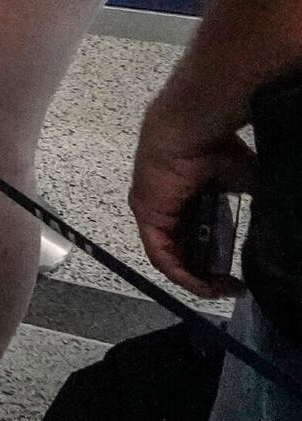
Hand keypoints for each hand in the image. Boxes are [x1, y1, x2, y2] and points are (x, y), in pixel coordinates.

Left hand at [133, 100, 258, 297]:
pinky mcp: (148, 216)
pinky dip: (182, 272)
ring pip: (172, 257)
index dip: (214, 263)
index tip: (238, 278)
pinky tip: (204, 285)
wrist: (192, 130)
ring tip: (221, 290)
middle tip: (231, 287)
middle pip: (184, 251)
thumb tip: (272, 217)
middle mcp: (167, 207)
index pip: (196, 239)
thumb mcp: (241, 180)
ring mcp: (154, 212)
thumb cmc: (216, 148)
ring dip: (197, 278)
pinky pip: (161, 255)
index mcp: (187, 198)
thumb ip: (248, 199)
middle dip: (208, 275)